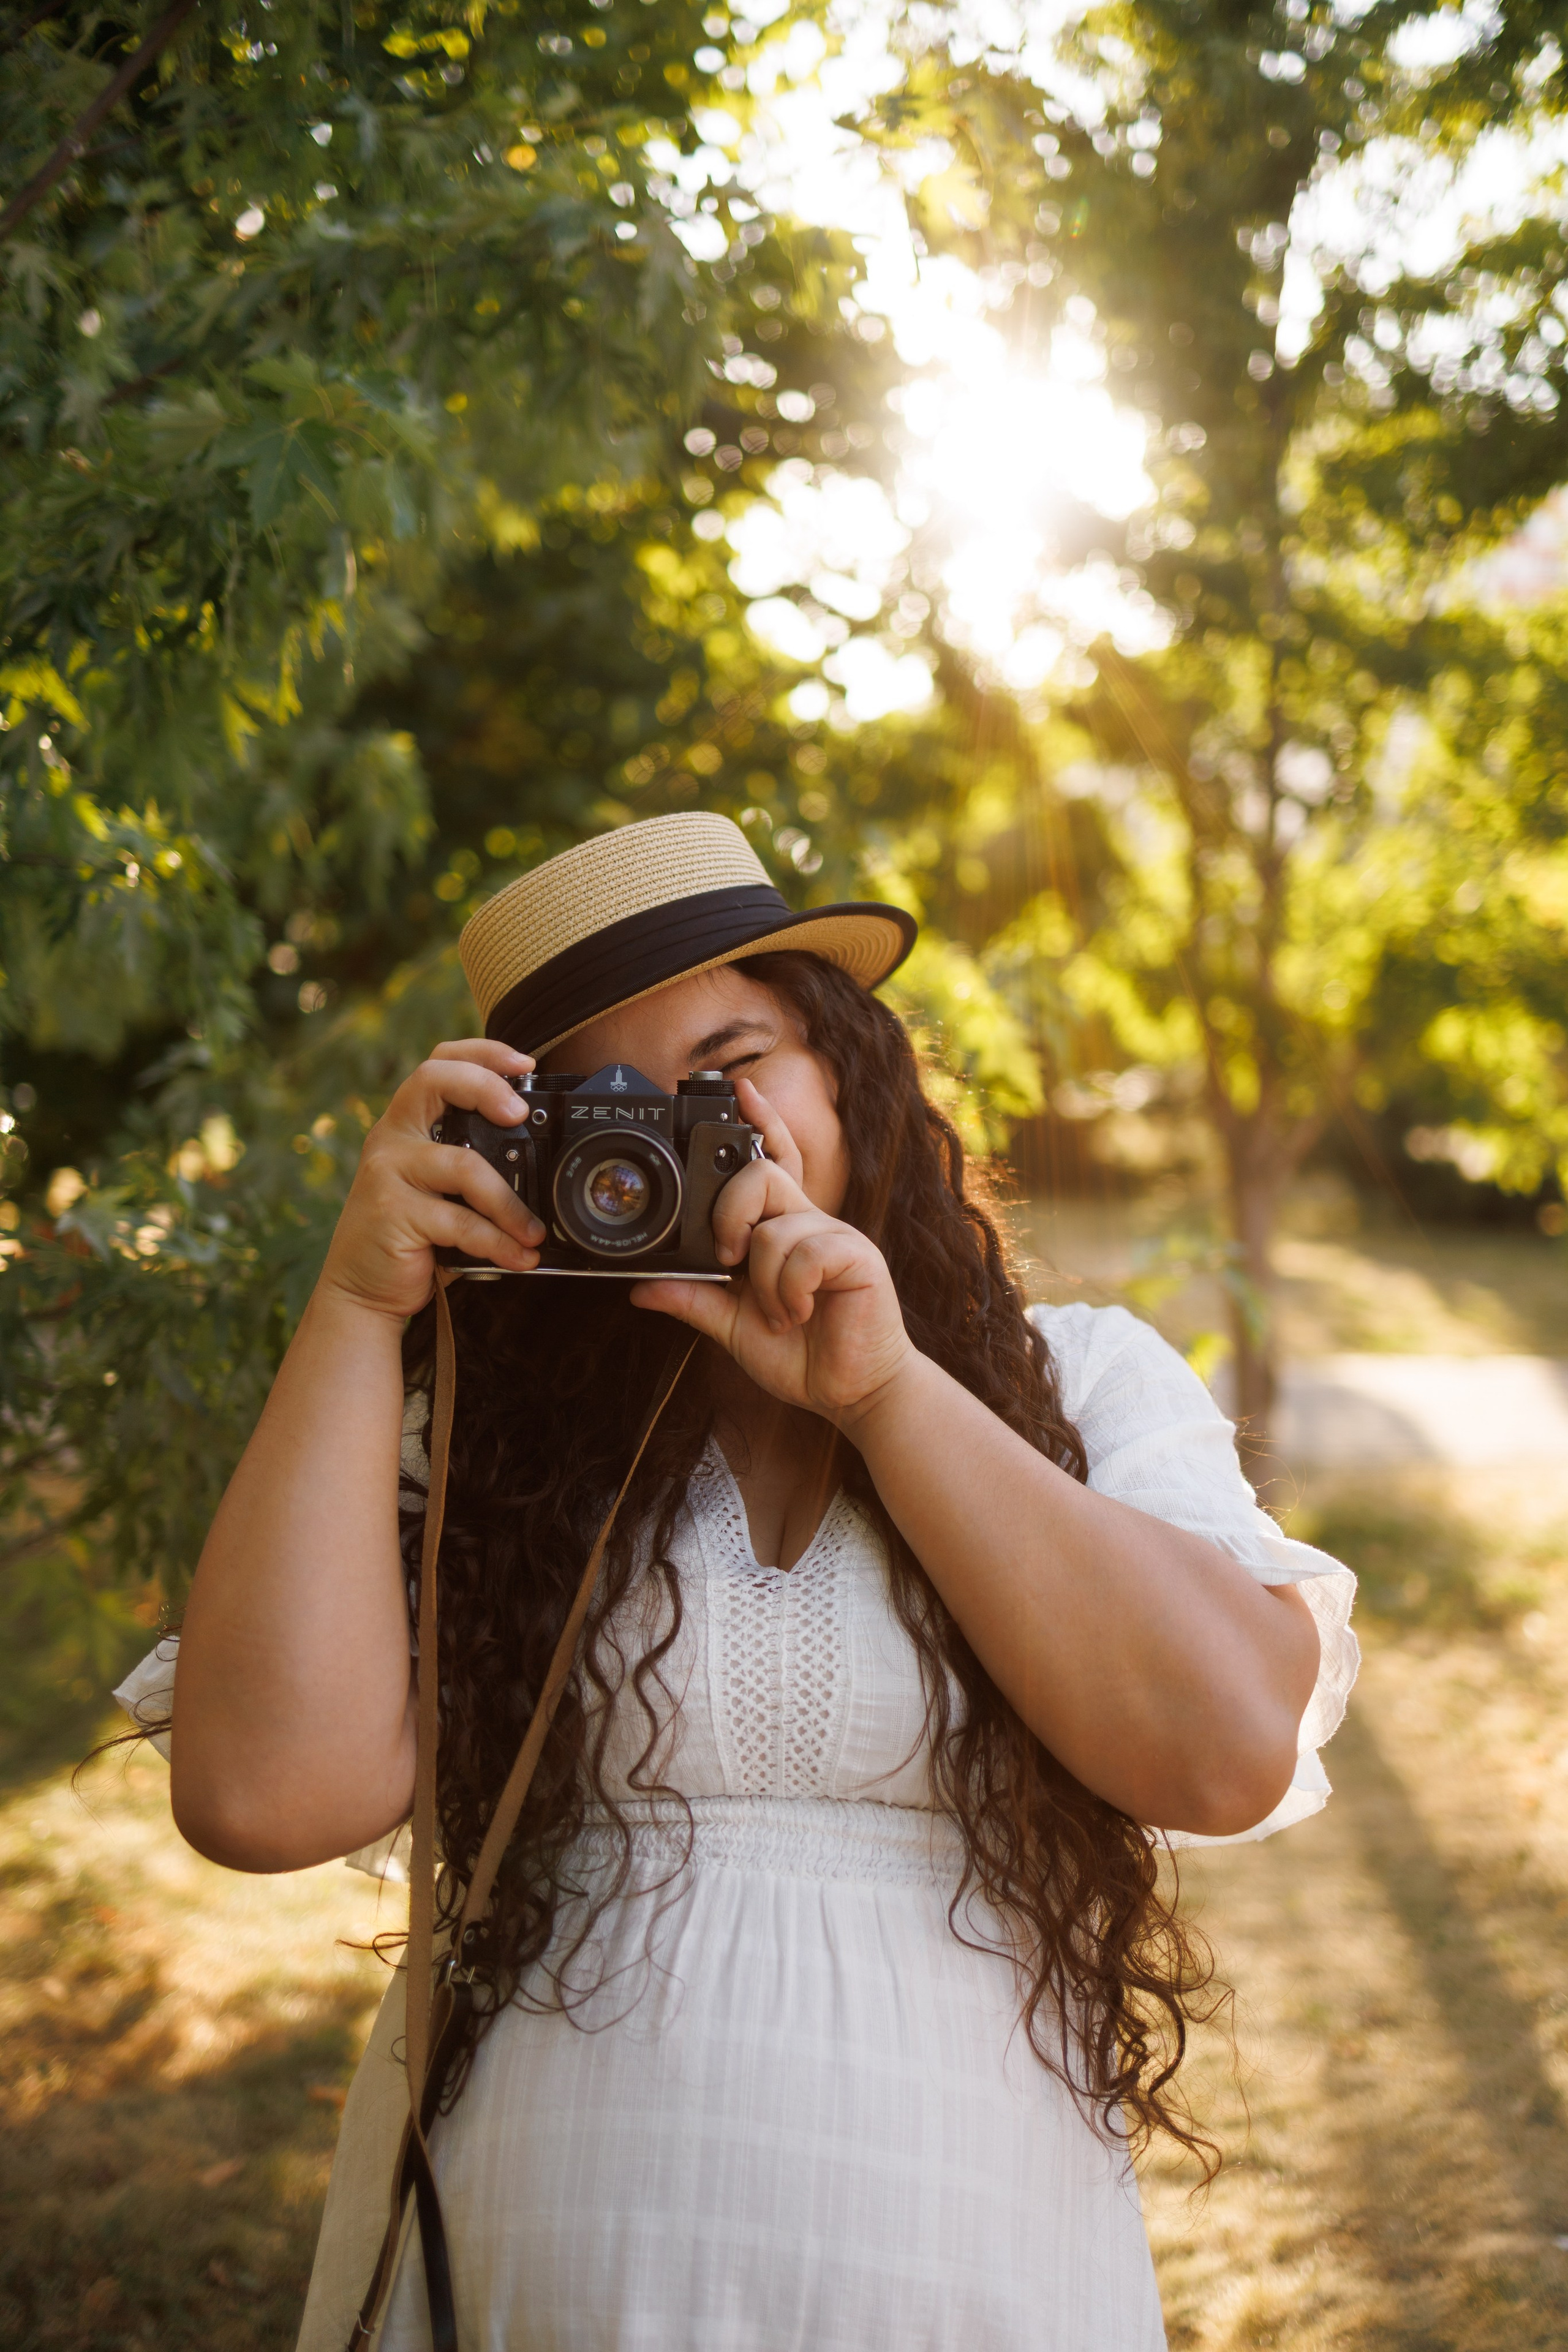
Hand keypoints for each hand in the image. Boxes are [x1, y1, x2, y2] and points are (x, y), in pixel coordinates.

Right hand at [318, 1040, 544, 1321]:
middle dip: (486, 1087)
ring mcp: (387, 1173)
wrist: (360, 1290)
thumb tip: (543, 1161)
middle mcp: (391, 1139)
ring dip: (511, 1203)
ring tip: (536, 1232)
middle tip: (521, 1116)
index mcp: (406, 1125)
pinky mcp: (392, 1213)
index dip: (481, 1053)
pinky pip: (460, 1221)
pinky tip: (520, 1257)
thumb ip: (471, 1165)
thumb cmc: (411, 1238)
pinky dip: (498, 1242)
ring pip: (464, 1165)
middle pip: (434, 1081)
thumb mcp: (438, 1191)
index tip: (524, 1063)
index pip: (438, 1063)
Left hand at [630, 1087, 914, 1423]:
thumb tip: (642, 1287)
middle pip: (762, 1174)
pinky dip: (792, 1290)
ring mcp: (835, 1235)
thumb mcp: (732, 1327)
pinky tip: (802, 1314)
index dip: (761, 1123)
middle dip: (730, 1214)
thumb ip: (693, 1300)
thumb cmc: (800, 1354)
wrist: (852, 1392)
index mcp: (783, 1230)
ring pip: (775, 1226)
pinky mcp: (858, 1256)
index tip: (740, 1090)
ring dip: (766, 1283)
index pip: (772, 1162)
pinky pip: (807, 1253)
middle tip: (729, 1260)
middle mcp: (809, 1222)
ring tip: (782, 1316)